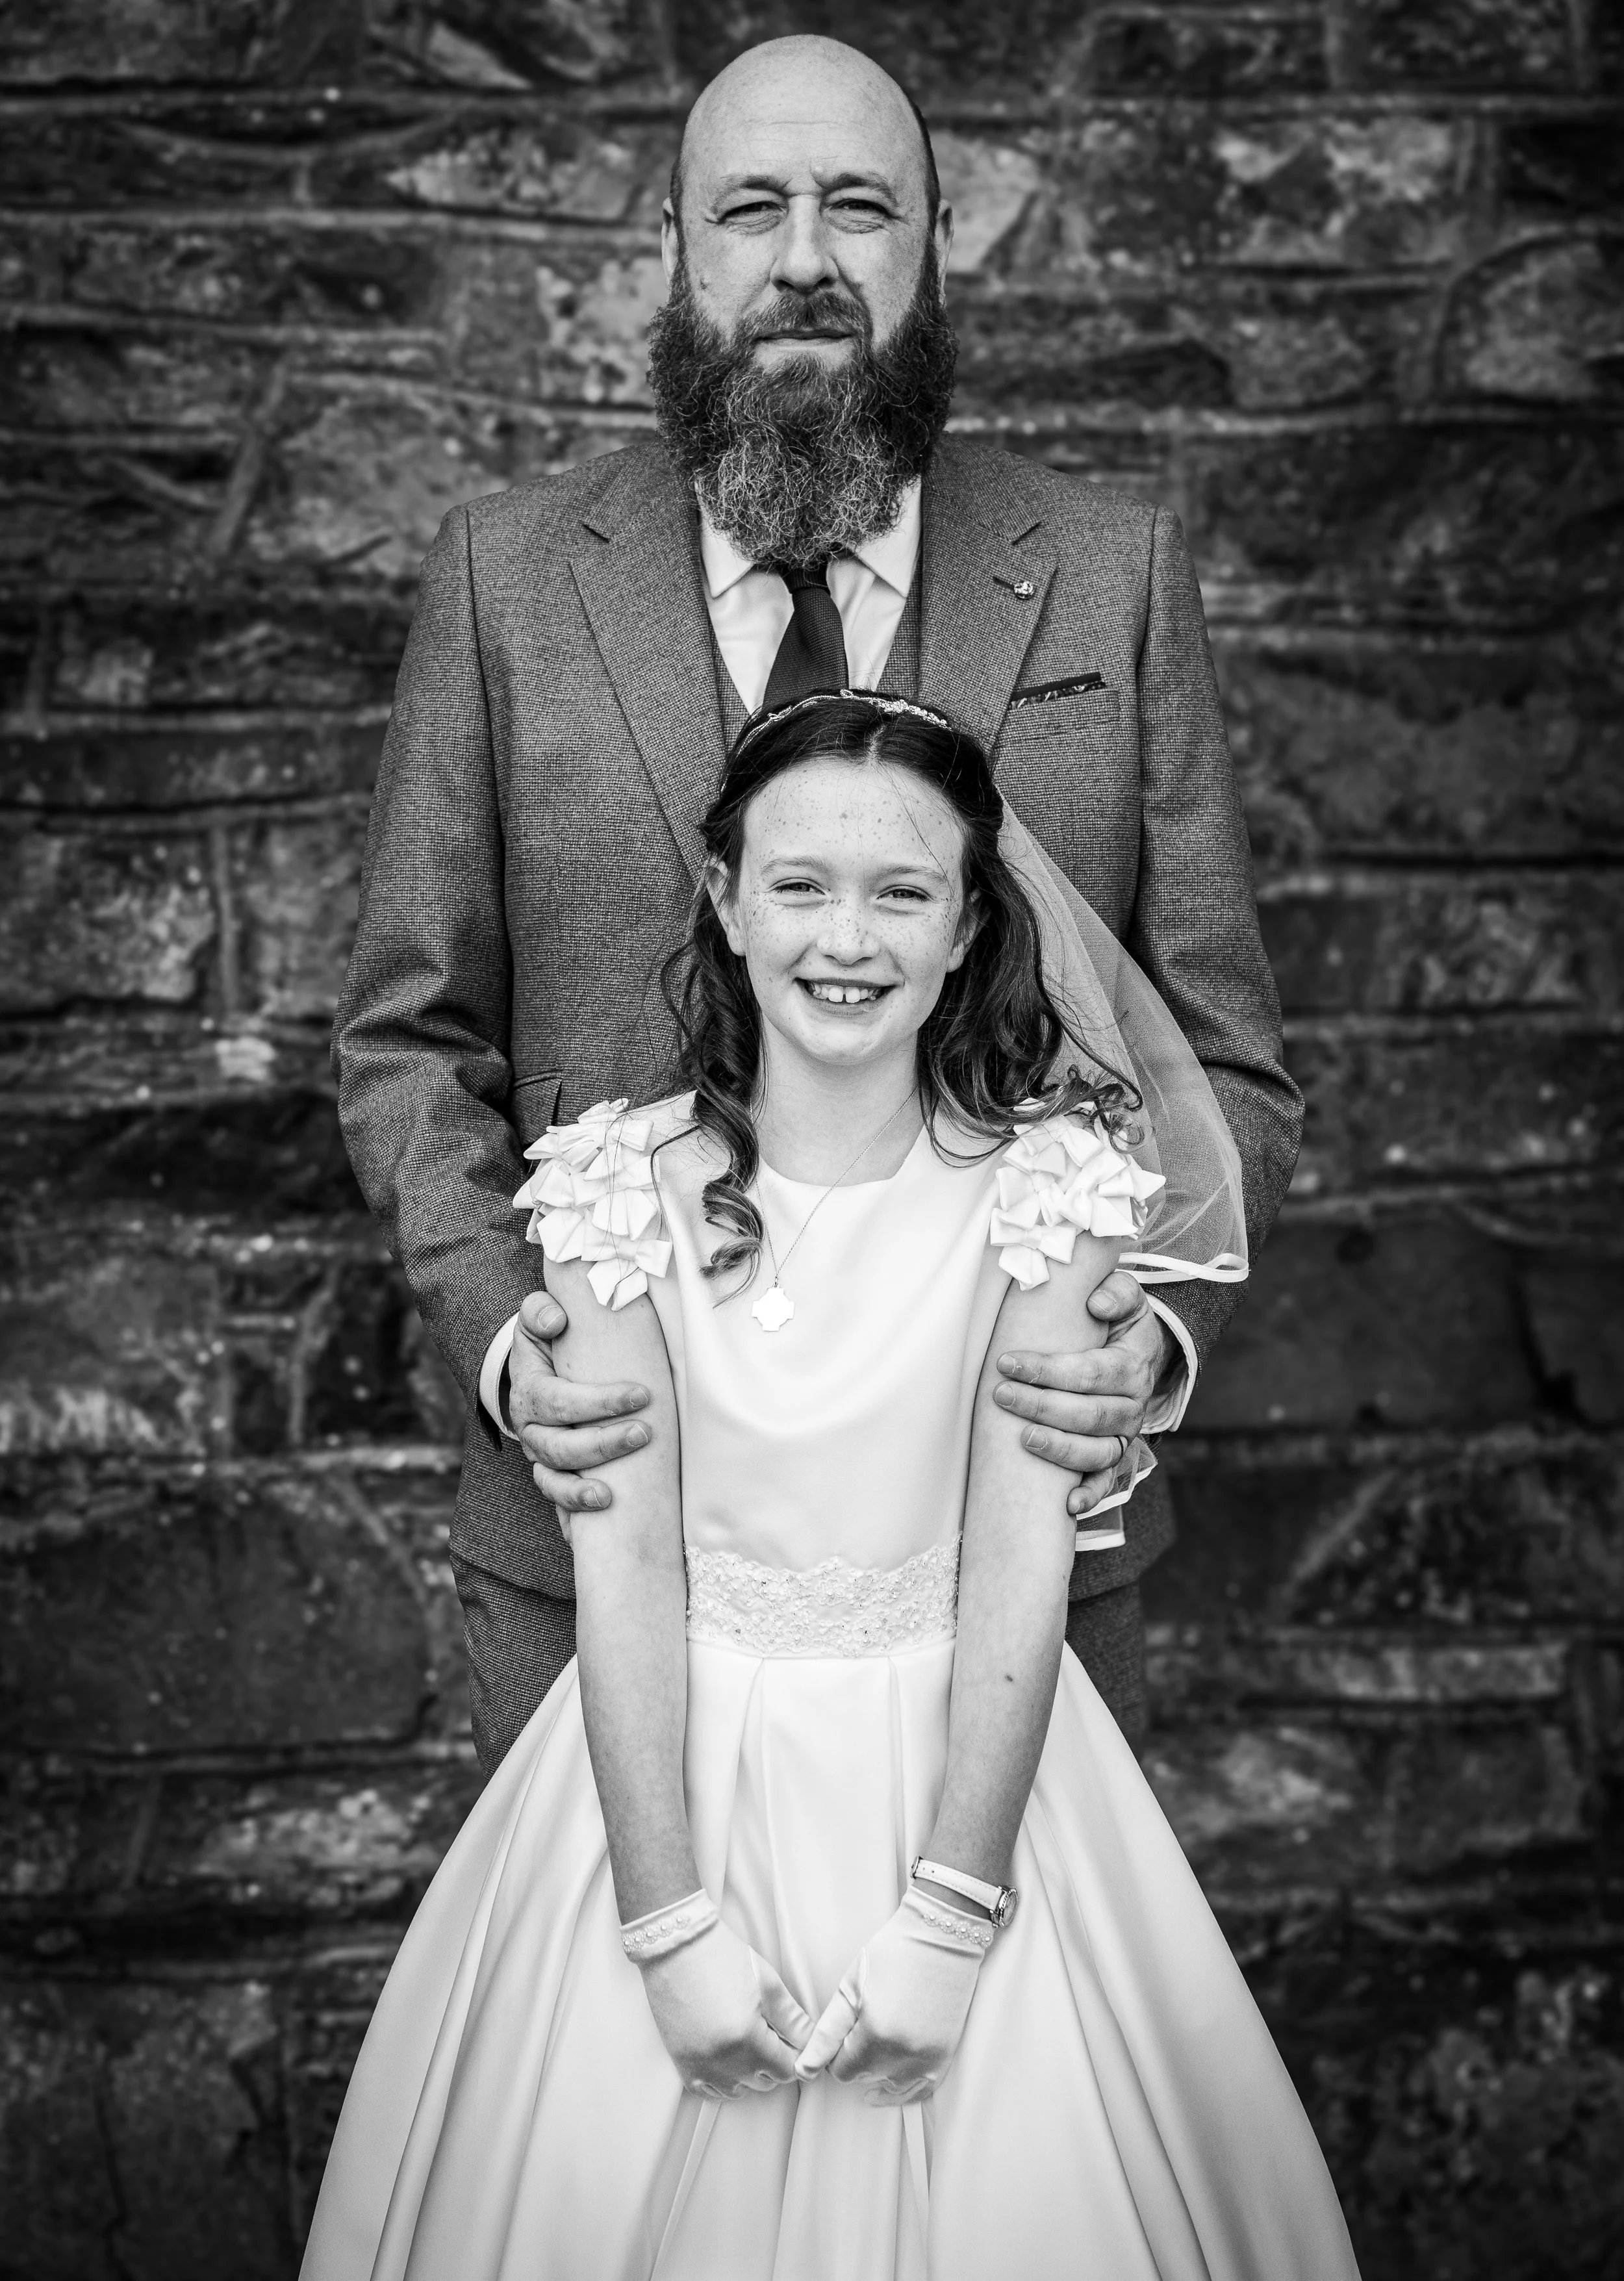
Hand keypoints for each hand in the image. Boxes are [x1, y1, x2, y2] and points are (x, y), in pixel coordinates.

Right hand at [506, 1290, 652, 1523]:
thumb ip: (541, 1312)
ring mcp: (539, 1453)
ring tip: (615, 1492)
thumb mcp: (539, 1318)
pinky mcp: (550, 1472)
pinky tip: (602, 1511)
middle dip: (603, 1444)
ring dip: (582, 1488)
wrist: (537, 1368)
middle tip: (645, 1433)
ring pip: (554, 1477)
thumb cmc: (549, 1341)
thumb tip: (556, 1319)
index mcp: (530, 1389)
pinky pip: (554, 1499)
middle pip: (559, 1446)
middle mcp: (530, 1427)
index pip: (559, 1401)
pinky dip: (572, 1509)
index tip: (643, 1394)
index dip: (600, 1402)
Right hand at [638, 1919, 812, 2099]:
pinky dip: (724, 2079)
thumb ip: (795, 2021)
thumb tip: (814, 2045)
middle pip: (766, 2081)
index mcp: (748, 2039)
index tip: (794, 2039)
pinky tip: (727, 2054)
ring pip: (740, 2090)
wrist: (677, 1946)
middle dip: (775, 2060)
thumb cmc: (723, 1958)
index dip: (797, 2054)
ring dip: (750, 2072)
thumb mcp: (768, 1984)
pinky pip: (711, 2091)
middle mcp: (723, 2061)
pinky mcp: (682, 2065)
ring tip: (747, 2038)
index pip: (788, 2069)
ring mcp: (700, 2066)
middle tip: (770, 2029)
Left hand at [794, 1892, 988, 2104]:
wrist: (940, 1935)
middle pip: (864, 2076)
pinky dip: (901, 2090)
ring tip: (878, 2038)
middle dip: (857, 2058)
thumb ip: (826, 2034)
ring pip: (888, 2085)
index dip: (836, 2053)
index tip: (843, 2031)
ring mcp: (926, 2059)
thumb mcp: (851, 1987)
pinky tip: (888, 2085)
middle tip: (863, 2024)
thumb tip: (804, 2070)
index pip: (841, 2071)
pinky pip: (919, 2092)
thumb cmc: (892, 1953)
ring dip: (879, 2068)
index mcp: (875, 2035)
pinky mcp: (943, 2056)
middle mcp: (902, 2054)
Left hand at [994, 1271, 1175, 1517]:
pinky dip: (1091, 1495)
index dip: (1048, 1370)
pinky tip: (1068, 1505)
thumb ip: (1117, 1293)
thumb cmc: (1120, 1322)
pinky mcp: (1115, 1455)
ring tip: (1023, 1439)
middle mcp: (1132, 1405)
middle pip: (1090, 1414)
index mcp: (1132, 1365)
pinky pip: (1107, 1480)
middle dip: (1042, 1406)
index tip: (1007, 1362)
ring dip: (1060, 1449)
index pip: (1090, 1372)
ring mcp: (1124, 1434)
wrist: (1143, 1351)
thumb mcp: (1126, 1298)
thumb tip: (1097, 1304)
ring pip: (1097, 1450)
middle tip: (1002, 1395)